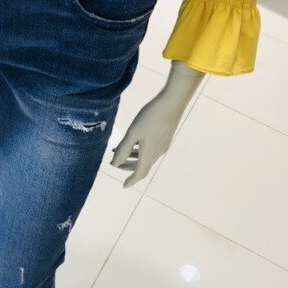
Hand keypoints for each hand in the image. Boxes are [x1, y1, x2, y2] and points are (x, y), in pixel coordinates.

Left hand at [110, 60, 203, 187]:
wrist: (172, 102)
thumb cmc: (150, 116)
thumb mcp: (133, 132)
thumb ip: (123, 149)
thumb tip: (114, 164)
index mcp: (149, 154)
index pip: (139, 173)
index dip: (131, 180)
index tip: (124, 186)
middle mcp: (158, 152)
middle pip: (142, 166)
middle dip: (128, 167)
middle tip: (116, 164)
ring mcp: (163, 145)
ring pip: (146, 157)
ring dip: (132, 157)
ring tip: (119, 149)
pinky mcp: (166, 137)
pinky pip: (151, 150)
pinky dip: (140, 150)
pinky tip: (135, 140)